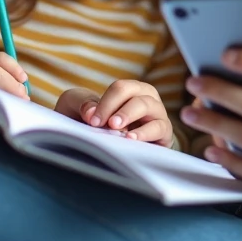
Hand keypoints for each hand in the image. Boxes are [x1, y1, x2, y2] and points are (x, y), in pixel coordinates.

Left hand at [55, 80, 173, 146]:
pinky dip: (146, 132)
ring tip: (115, 128)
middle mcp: (147, 100)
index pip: (121, 88)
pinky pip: (160, 128)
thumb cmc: (95, 124)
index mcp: (131, 91)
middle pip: (138, 96)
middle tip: (100, 124)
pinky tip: (130, 139)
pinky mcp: (163, 135)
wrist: (106, 152)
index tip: (92, 120)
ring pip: (151, 107)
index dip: (107, 102)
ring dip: (131, 115)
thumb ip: (81, 103)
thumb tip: (91, 111)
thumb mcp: (77, 108)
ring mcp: (157, 116)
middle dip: (119, 109)